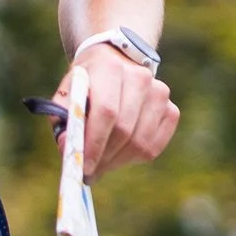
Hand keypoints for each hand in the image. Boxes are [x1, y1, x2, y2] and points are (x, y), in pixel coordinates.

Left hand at [72, 39, 177, 180]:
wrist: (117, 63)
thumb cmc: (88, 84)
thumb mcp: (68, 94)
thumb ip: (64, 119)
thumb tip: (68, 148)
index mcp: (110, 68)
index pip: (106, 111)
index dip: (94, 142)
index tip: (83, 166)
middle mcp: (140, 77)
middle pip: (124, 130)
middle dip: (104, 157)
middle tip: (90, 172)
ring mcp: (160, 93)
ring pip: (140, 142)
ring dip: (118, 161)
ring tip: (102, 163)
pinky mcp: (171, 110)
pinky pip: (154, 146)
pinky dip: (134, 158)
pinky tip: (120, 153)